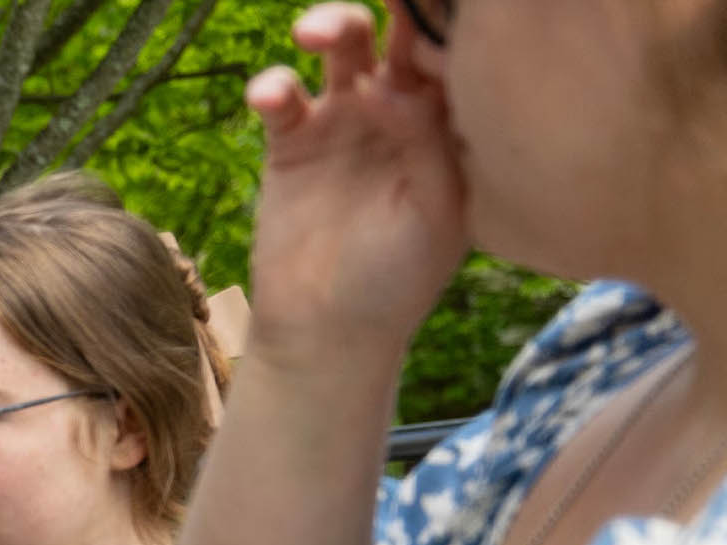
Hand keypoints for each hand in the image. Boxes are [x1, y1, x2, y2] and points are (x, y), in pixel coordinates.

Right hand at [245, 2, 466, 364]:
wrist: (327, 332)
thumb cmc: (397, 280)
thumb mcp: (438, 212)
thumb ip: (427, 137)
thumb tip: (390, 79)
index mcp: (451, 125)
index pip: (457, 53)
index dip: (449, 23)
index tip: (438, 11)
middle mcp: (401, 110)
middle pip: (402, 32)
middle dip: (398, 5)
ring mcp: (344, 121)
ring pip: (344, 47)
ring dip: (332, 23)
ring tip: (315, 32)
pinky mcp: (291, 142)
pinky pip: (282, 96)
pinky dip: (273, 85)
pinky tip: (269, 95)